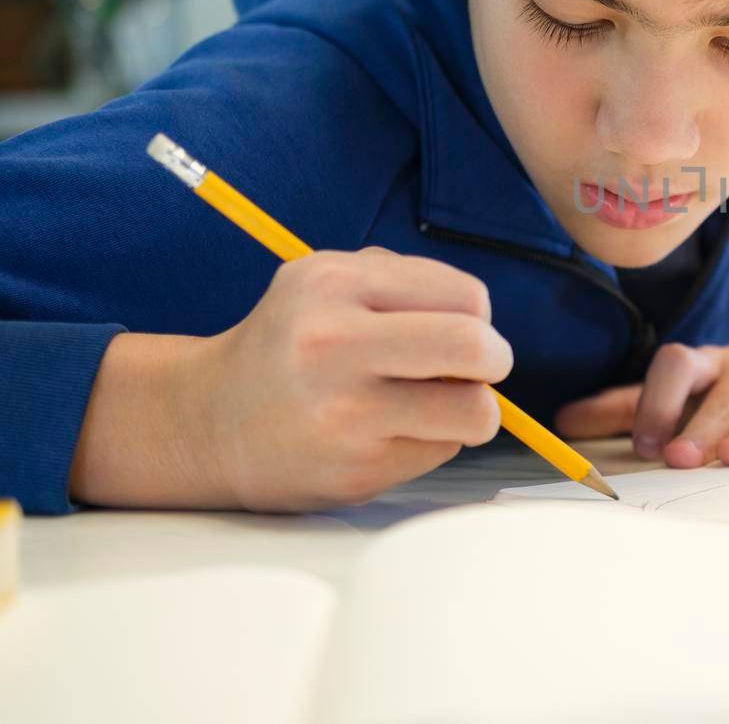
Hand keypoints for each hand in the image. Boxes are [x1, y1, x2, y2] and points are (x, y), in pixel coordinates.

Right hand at [73, 247, 513, 511]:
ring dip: (474, 410)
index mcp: (333, 284)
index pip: (465, 297)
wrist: (209, 423)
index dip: (478, 317)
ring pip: (474, 412)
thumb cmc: (291, 345)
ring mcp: (345, 414)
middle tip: (484, 368)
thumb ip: (407, 284)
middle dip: (496, 360)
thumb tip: (485, 325)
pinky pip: (440, 451)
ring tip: (441, 404)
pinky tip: (388, 434)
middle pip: (474, 347)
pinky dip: (432, 441)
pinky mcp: (355, 471)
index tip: (461, 330)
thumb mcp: (329, 282)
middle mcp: (333, 345)